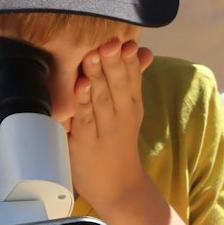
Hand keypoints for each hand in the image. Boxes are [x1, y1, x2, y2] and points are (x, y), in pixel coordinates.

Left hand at [68, 37, 154, 209]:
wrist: (119, 186)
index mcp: (132, 103)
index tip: (125, 38)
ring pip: (101, 97)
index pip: (132, 74)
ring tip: (93, 55)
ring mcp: (103, 128)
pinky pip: (83, 118)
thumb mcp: (132, 109)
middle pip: (118, 83)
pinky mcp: (84, 141)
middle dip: (114, 61)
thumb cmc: (119, 143)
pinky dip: (82, 102)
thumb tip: (143, 51)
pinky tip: (80, 87)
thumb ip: (133, 79)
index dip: (128, 56)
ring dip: (97, 75)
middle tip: (110, 42)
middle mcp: (121, 114)